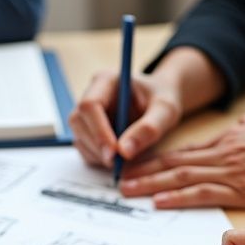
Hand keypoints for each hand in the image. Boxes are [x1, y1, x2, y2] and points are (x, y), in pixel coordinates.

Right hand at [70, 69, 184, 168]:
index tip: (114, 153)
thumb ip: (149, 128)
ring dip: (97, 155)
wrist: (159, 105)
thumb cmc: (163, 101)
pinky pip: (84, 148)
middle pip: (78, 121)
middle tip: (118, 164)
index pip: (90, 105)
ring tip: (123, 160)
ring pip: (79, 137)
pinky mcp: (87, 130)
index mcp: (106, 80)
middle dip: (97, 146)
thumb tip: (124, 151)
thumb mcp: (166, 111)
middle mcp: (91, 94)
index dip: (98, 130)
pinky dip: (98, 159)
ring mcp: (86, 114)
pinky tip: (117, 158)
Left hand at [120, 114, 244, 208]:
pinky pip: (203, 194)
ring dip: (152, 184)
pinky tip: (159, 201)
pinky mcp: (242, 190)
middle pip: (175, 163)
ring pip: (183, 177)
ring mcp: (231, 172)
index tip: (134, 164)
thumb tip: (242, 125)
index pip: (184, 151)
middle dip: (144, 171)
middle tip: (117, 179)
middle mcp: (223, 154)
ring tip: (128, 191)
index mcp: (227, 141)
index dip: (156, 158)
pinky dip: (179, 197)